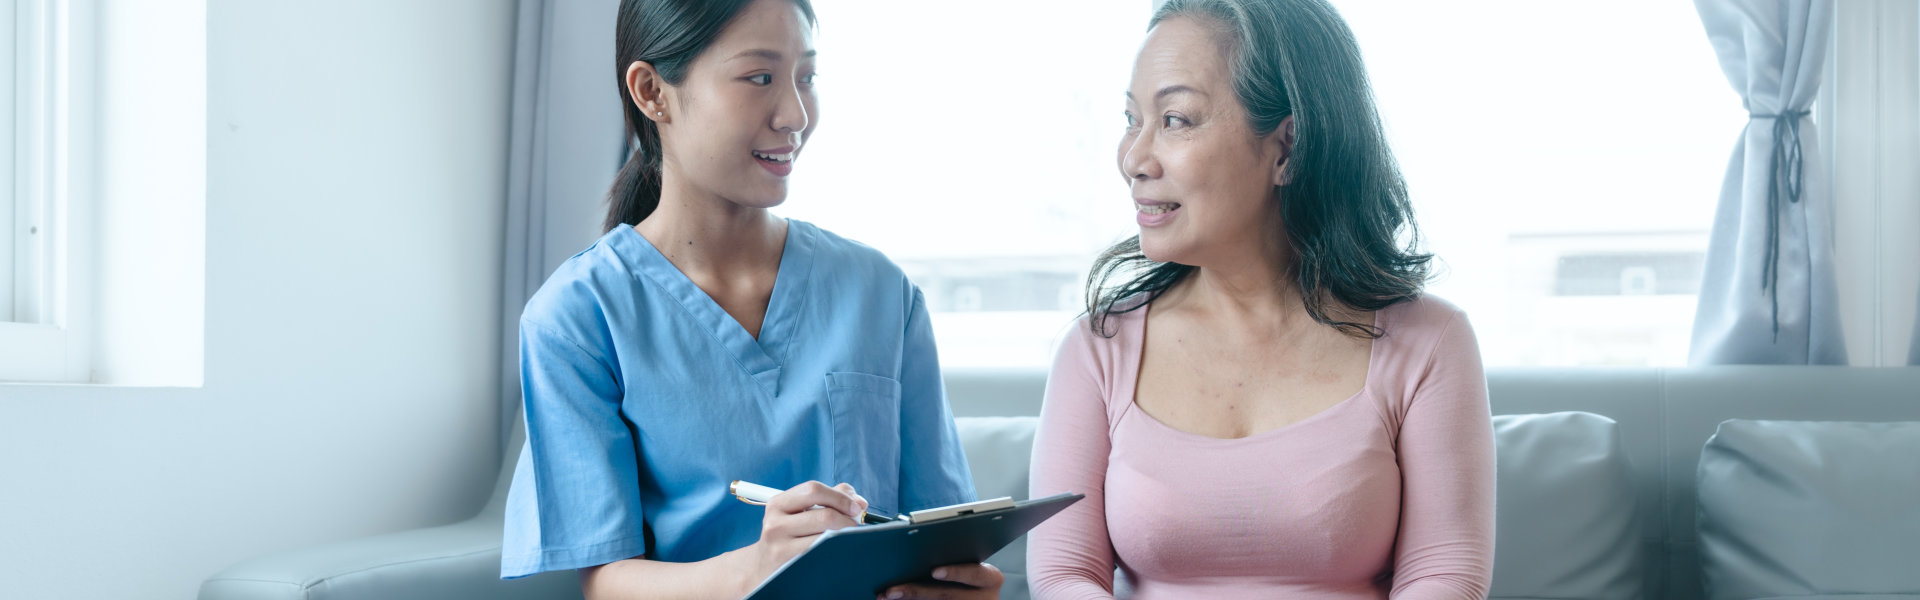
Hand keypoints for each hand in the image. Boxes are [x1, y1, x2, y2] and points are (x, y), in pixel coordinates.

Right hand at [738, 481, 867, 587]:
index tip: (856, 507)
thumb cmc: (790, 535)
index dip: (840, 497)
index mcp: (778, 503)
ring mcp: (779, 544)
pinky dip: (834, 549)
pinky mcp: (786, 561)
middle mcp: (775, 522)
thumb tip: (859, 501)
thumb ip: (829, 499)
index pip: (814, 490)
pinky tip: (836, 549)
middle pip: (824, 515)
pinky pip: (819, 552)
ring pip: (825, 536)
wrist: (765, 566)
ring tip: (848, 537)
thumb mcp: (800, 512)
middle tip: (857, 525)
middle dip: (847, 519)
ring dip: (844, 535)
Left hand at [877, 563, 1003, 599]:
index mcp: (991, 578)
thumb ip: (955, 559)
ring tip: (886, 596)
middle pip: (947, 595)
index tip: (934, 571)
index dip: (955, 572)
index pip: (975, 573)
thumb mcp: (973, 568)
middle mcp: (986, 598)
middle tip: (892, 590)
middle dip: (916, 592)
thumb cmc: (973, 577)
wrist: (981, 598)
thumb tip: (916, 549)